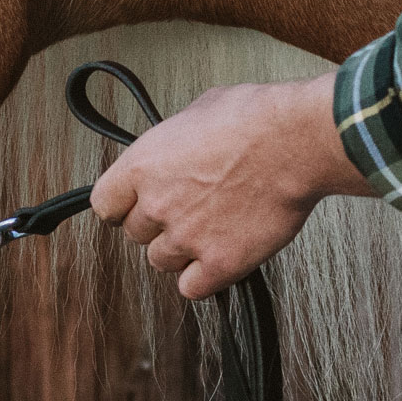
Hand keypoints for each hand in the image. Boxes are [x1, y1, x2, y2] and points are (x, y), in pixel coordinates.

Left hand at [88, 76, 370, 301]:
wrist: (296, 142)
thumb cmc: (256, 119)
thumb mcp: (197, 111)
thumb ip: (173, 142)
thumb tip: (175, 147)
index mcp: (143, 166)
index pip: (105, 205)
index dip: (122, 207)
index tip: (134, 207)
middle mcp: (157, 205)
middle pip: (137, 235)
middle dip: (159, 225)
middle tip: (189, 210)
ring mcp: (186, 238)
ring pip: (161, 262)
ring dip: (182, 251)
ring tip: (210, 230)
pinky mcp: (219, 263)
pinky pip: (192, 288)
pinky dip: (204, 277)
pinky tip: (219, 256)